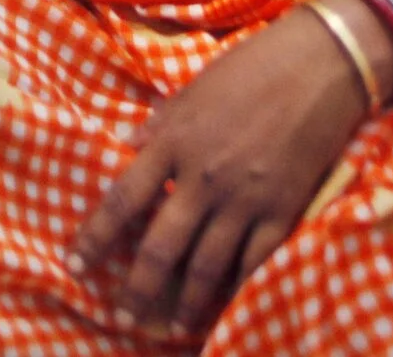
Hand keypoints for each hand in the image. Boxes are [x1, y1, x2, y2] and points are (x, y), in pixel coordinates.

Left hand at [72, 0, 389, 331]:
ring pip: (207, 265)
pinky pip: (254, 262)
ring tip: (170, 325)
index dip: (95, 237)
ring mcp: (244, 199)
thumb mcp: (191, 90)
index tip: (74, 265)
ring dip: (186, 301)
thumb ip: (158, 125)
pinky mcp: (282, 211)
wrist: (319, 67)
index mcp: (173, 142)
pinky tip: (224, 308)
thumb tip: (126, 148)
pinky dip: (237, 290)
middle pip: (161, 246)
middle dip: (138, 288)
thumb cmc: (250, 68)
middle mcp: (203, 177)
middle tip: (122, 318)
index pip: (122, 199)